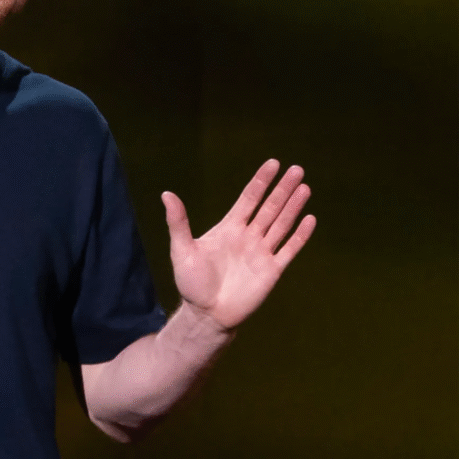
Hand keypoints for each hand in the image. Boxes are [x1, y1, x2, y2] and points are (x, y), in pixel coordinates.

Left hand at [163, 159, 315, 330]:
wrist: (206, 314)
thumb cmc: (192, 282)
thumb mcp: (181, 249)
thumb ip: (178, 222)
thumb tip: (167, 194)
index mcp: (229, 228)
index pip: (249, 198)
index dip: (261, 181)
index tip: (273, 163)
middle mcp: (248, 236)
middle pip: (270, 207)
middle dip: (283, 189)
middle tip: (297, 169)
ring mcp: (261, 252)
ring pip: (281, 224)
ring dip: (293, 206)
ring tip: (305, 187)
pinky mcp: (272, 270)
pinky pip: (289, 249)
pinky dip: (300, 235)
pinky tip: (310, 219)